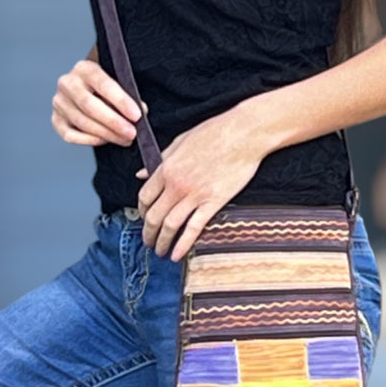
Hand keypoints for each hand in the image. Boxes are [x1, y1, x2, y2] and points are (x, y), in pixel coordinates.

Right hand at [51, 58, 145, 146]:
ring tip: (125, 139)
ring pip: (82, 122)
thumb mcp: (118, 83)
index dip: (120, 101)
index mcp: (84, 68)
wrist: (88, 89)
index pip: (103, 84)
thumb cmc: (108, 87)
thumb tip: (140, 111)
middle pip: (89, 106)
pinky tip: (106, 140)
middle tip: (132, 133)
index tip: (136, 115)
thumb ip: (129, 95)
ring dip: (106, 134)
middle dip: (113, 122)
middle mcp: (67, 83)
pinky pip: (71, 135)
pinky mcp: (56, 120)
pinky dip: (90, 140)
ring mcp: (59, 102)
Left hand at [134, 108, 267, 261]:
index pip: (144, 197)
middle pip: (154, 216)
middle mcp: (176, 184)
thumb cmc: (214, 132)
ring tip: (161, 251)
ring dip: (162, 242)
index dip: (141, 212)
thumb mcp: (180, 141)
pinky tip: (178, 254)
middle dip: (148, 233)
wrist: (244, 133)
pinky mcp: (213, 202)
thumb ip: (160, 160)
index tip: (143, 219)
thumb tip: (141, 173)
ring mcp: (195, 195)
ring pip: (170, 226)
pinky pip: (193, 228)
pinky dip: (183, 244)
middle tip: (149, 242)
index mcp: (166, 168)